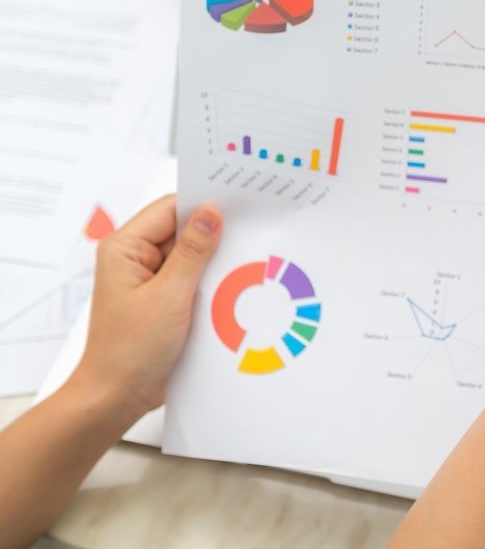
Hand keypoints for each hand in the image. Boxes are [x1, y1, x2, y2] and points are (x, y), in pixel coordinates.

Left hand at [70, 195, 222, 418]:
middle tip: (247, 235)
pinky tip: (230, 290)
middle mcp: (135, 259)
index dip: (203, 205)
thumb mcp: (169, 296)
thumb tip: (211, 213)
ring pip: (192, 256)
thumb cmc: (129, 351)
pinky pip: (193, 279)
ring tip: (240, 267)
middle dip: (213, 236)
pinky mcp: (164, 300)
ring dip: (213, 263)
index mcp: (125, 248)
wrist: (118, 397)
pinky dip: (210, 283)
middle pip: (183, 231)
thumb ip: (193, 252)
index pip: (170, 209)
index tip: (238, 206)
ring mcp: (150, 280)